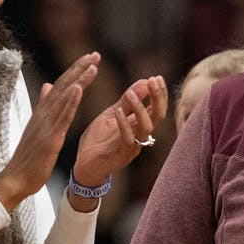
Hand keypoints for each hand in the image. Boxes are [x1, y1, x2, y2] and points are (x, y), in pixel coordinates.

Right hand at [0, 52, 99, 210]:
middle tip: (95, 54)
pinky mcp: (49, 137)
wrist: (16, 179)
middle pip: (63, 86)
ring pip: (63, 97)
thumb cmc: (29, 157)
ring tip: (92, 65)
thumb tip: (48, 86)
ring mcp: (45, 125)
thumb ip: (45, 106)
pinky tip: (78, 88)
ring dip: (78, 80)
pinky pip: (61, 116)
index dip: (75, 71)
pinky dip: (70, 101)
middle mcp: (43, 114)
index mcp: (43, 113)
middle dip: (79, 69)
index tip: (90, 58)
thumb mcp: (39, 128)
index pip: (61, 86)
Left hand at [71, 75, 168, 189]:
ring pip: (146, 127)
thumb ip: (126, 101)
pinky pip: (127, 139)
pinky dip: (124, 124)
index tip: (156, 77)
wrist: (84, 166)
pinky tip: (118, 111)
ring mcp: (132, 146)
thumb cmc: (99, 141)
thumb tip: (144, 82)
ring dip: (140, 109)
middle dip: (158, 98)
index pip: (157, 108)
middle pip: (158, 116)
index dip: (159, 94)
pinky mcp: (120, 155)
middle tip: (153, 81)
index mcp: (139, 126)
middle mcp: (140, 136)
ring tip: (131, 93)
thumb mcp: (111, 115)